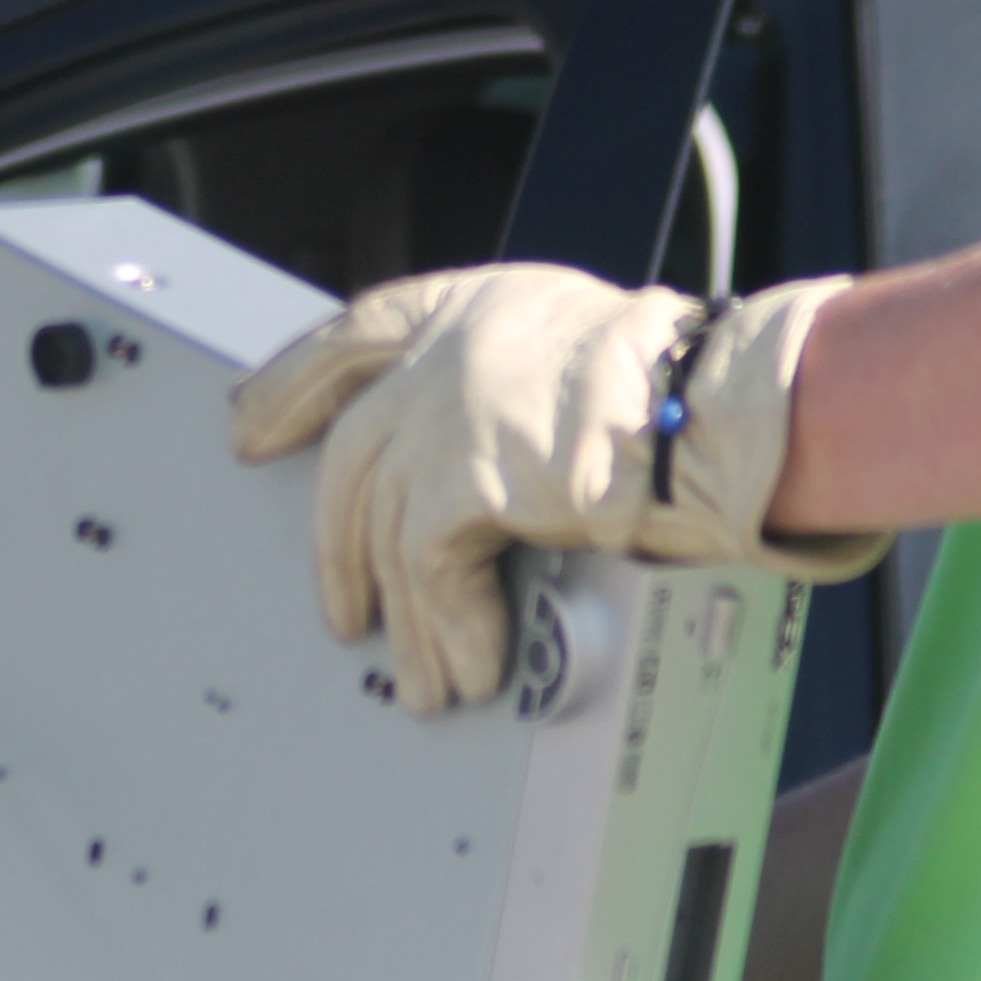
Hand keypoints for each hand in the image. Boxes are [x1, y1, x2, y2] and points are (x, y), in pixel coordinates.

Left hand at [230, 265, 884, 713]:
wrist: (726, 411)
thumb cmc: (693, 393)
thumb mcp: (585, 350)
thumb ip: (519, 383)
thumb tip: (487, 471)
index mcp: (476, 304)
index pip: (353, 333)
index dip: (294, 382)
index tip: (253, 423)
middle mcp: (446, 347)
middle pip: (351, 452)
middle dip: (334, 540)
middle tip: (336, 605)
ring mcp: (445, 409)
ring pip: (383, 529)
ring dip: (404, 618)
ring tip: (420, 676)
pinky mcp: (460, 477)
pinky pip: (428, 573)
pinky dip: (450, 629)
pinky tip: (472, 668)